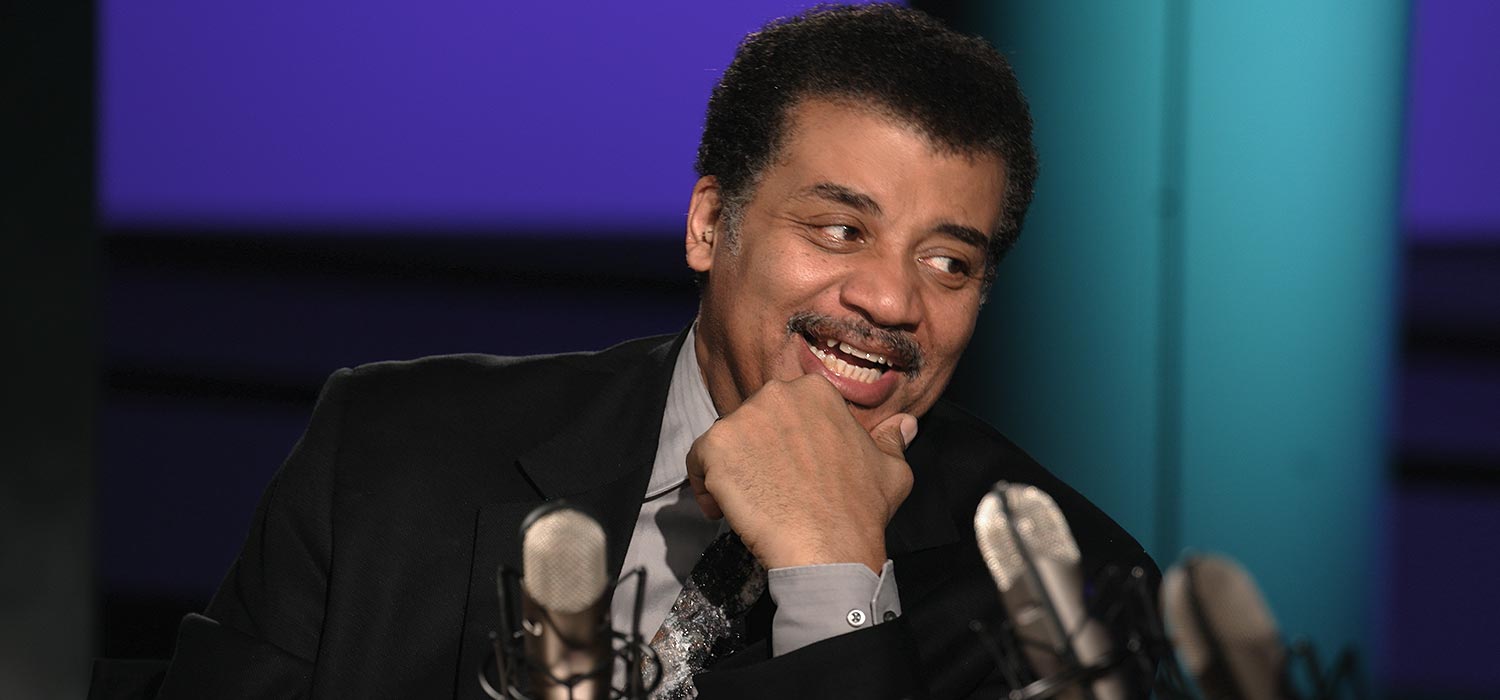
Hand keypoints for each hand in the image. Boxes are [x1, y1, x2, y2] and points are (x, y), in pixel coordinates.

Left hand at [685, 374, 917, 572]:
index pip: (783, 412)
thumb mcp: (892, 470)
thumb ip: (892, 440)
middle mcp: (776, 393)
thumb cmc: (861, 510)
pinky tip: (725, 510)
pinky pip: (696, 462)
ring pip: (724, 442)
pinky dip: (705, 487)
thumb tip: (905, 424)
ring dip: (730, 471)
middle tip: (770, 490)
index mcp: (815, 390)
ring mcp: (743, 418)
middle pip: (751, 422)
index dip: (783, 444)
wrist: (828, 549)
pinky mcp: (715, 446)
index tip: (791, 473)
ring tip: (749, 505)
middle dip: (755, 453)